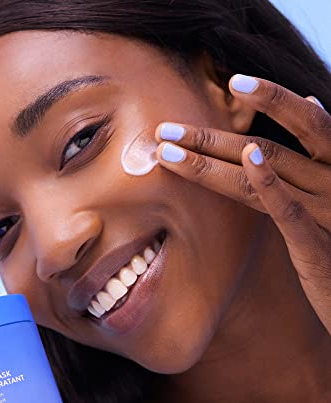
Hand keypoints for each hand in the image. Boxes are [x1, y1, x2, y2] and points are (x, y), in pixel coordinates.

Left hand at [155, 75, 330, 332]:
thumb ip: (316, 151)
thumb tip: (312, 99)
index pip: (302, 122)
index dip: (271, 98)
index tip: (232, 81)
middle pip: (267, 147)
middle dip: (210, 137)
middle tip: (164, 129)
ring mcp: (327, 208)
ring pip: (267, 171)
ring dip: (210, 159)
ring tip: (167, 151)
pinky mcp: (315, 243)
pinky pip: (288, 210)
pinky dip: (268, 182)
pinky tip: (247, 160)